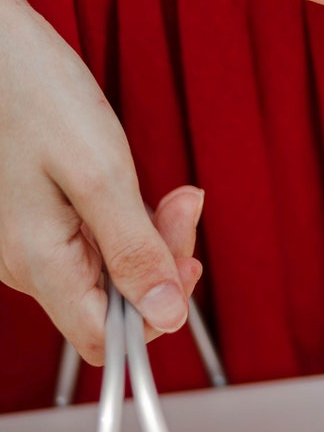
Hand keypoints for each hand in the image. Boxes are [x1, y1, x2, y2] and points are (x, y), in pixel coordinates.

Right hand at [0, 0, 203, 364]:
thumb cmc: (34, 91)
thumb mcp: (99, 171)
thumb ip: (133, 247)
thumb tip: (166, 313)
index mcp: (39, 262)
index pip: (106, 340)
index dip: (156, 313)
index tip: (188, 260)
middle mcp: (27, 261)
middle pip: (112, 300)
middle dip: (163, 257)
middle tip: (186, 201)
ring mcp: (28, 237)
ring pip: (106, 265)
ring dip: (149, 231)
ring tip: (173, 189)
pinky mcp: (35, 211)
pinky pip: (91, 236)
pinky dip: (126, 215)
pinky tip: (137, 183)